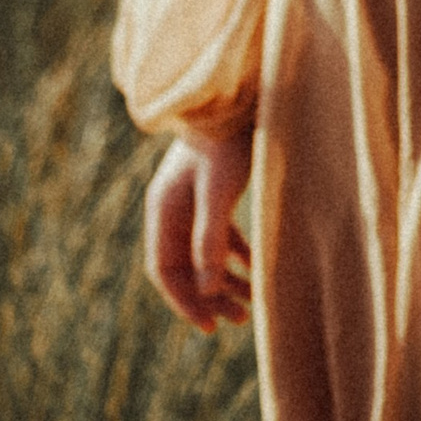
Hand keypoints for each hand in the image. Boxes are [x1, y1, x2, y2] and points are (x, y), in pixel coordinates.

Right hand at [143, 125, 254, 331]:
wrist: (237, 93)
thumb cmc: (228, 140)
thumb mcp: (219, 191)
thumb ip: (211, 238)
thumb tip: (207, 291)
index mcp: (164, 210)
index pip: (165, 271)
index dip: (186, 303)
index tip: (210, 328)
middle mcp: (172, 209)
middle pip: (184, 268)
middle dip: (208, 298)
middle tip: (239, 321)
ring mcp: (191, 200)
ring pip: (203, 254)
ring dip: (225, 281)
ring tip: (253, 303)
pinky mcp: (213, 192)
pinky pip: (218, 236)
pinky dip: (235, 256)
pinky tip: (256, 270)